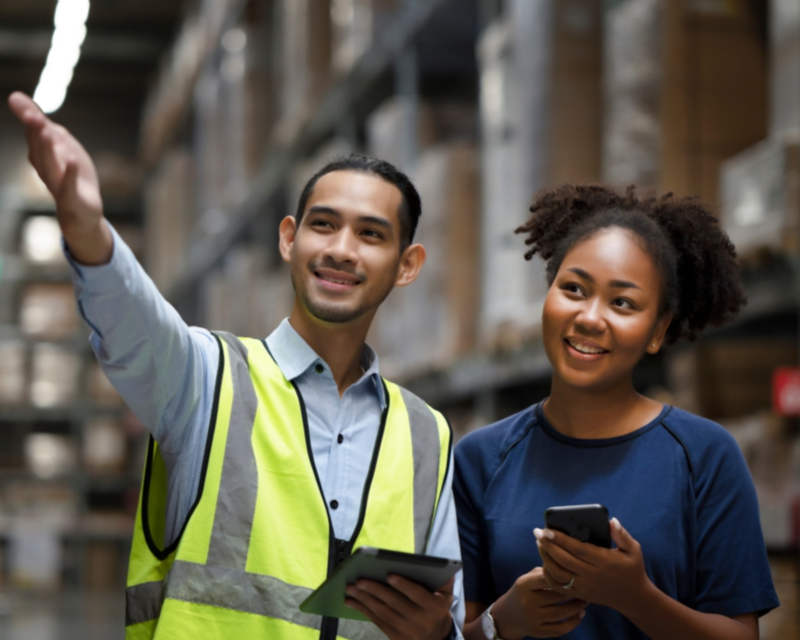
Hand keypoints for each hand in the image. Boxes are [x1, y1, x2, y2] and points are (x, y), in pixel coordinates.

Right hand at [7, 91, 110, 264]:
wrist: (82, 214)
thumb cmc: (70, 177)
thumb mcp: (59, 145)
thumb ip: (41, 123)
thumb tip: (14, 96)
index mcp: (41, 155)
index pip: (34, 134)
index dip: (28, 117)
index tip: (16, 99)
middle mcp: (45, 169)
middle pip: (38, 149)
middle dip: (34, 132)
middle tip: (32, 115)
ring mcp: (58, 184)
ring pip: (50, 166)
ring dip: (47, 149)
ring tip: (46, 132)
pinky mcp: (72, 199)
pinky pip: (69, 186)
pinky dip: (70, 174)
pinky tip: (73, 161)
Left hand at [345, 575, 453, 639]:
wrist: (437, 638)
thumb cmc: (438, 609)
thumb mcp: (446, 595)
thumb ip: (445, 581)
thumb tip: (443, 566)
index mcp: (434, 608)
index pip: (417, 595)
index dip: (403, 585)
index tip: (389, 575)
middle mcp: (421, 621)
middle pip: (395, 604)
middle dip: (375, 591)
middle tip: (359, 580)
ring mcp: (407, 632)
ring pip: (383, 613)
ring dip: (364, 600)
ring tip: (351, 588)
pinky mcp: (396, 638)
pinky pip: (377, 622)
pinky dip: (363, 610)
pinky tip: (351, 601)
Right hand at [488, 567, 586, 638]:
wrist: (508, 615)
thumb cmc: (524, 591)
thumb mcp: (527, 578)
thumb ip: (544, 572)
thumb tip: (566, 567)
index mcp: (524, 584)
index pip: (546, 578)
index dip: (562, 575)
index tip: (575, 573)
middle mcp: (527, 602)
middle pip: (556, 596)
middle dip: (573, 591)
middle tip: (586, 587)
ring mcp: (532, 618)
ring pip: (560, 613)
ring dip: (577, 607)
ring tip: (585, 601)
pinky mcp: (538, 632)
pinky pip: (559, 629)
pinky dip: (573, 623)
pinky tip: (580, 615)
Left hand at [534, 518, 649, 614]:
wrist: (634, 598)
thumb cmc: (632, 569)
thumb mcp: (633, 550)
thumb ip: (622, 535)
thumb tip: (611, 520)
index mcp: (604, 562)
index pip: (577, 549)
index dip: (561, 539)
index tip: (547, 529)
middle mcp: (592, 575)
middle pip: (564, 560)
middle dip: (548, 545)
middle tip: (537, 532)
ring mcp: (585, 587)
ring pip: (559, 574)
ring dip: (545, 558)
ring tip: (539, 544)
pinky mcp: (581, 594)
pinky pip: (560, 587)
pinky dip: (549, 576)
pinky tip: (543, 562)